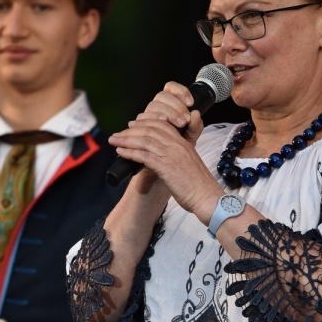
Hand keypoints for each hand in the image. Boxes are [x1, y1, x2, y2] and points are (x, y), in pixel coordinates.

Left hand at [109, 82, 219, 214]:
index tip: (133, 125)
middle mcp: (177, 145)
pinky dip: (130, 152)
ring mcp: (171, 155)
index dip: (145, 123)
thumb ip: (178, 157)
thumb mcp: (189, 165)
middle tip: (118, 133)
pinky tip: (120, 152)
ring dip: (126, 139)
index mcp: (184, 143)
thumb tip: (164, 159)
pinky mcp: (166, 167)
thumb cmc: (199, 186)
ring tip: (114, 140)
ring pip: (145, 140)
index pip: (162, 125)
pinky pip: (144, 155)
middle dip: (131, 130)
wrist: (207, 198)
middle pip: (150, 129)